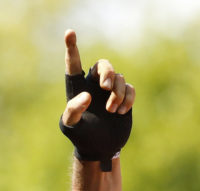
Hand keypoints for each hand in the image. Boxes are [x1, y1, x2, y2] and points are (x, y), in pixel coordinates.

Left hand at [59, 30, 134, 170]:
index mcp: (77, 87)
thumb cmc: (81, 137)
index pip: (73, 64)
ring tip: (111, 110)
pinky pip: (130, 88)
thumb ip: (74, 110)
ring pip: (119, 78)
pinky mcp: (124, 97)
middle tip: (105, 87)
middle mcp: (93, 85)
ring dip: (117, 93)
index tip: (69, 32)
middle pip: (103, 65)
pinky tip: (120, 112)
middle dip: (107, 73)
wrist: (100, 148)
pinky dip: (127, 98)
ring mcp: (110, 90)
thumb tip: (87, 95)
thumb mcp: (72, 126)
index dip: (71, 48)